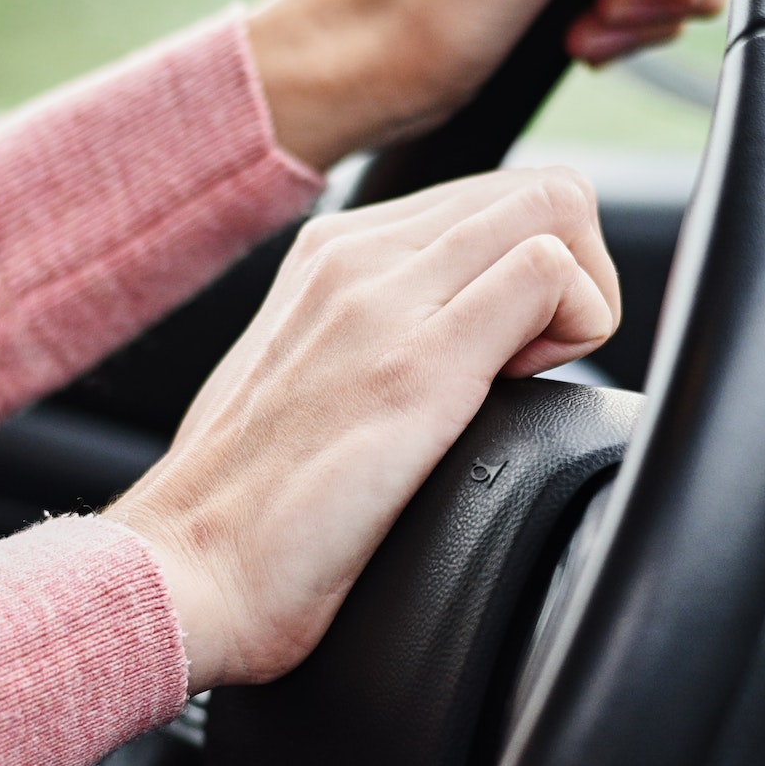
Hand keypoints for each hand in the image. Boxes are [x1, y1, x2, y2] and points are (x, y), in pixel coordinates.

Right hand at [107, 167, 618, 692]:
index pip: (493, 200)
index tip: (511, 353)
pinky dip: (581, 326)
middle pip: (537, 192)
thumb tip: (464, 353)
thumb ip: (376, 342)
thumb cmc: (251, 514)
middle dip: (577, 276)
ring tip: (527, 381)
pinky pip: (550, 271)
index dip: (532, 269)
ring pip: (554, 209)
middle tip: (536, 368)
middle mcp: (357, 254)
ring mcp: (384, 298)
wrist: (182, 574)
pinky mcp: (416, 362)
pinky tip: (524, 393)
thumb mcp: (313, 387)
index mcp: (334, 255)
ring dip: (582, 299)